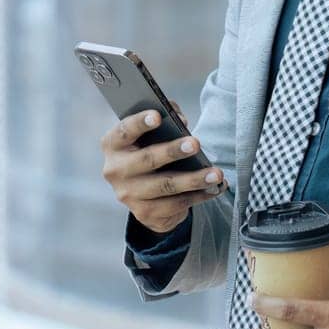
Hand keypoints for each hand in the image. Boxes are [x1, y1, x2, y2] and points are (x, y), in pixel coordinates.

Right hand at [100, 103, 225, 233]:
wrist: (144, 193)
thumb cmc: (150, 151)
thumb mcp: (152, 135)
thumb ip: (166, 120)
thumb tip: (182, 121)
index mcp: (114, 145)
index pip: (124, 131)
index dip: (140, 122)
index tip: (158, 116)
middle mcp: (115, 170)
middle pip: (146, 159)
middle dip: (172, 151)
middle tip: (195, 144)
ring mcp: (128, 194)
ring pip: (165, 186)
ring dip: (193, 179)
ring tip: (215, 174)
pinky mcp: (144, 213)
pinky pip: (175, 205)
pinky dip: (198, 196)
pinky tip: (213, 188)